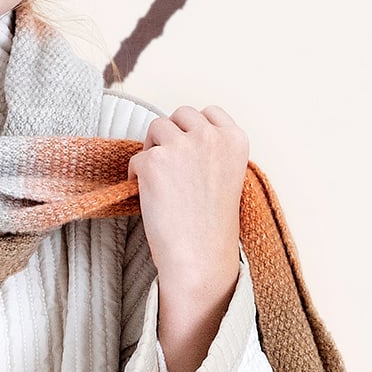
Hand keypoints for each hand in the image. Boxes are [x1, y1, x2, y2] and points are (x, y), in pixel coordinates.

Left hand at [130, 103, 247, 371]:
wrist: (200, 260)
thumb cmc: (212, 228)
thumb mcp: (227, 178)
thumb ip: (212, 152)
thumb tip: (181, 138)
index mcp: (235, 139)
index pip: (209, 111)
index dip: (194, 129)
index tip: (189, 150)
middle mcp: (210, 136)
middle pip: (181, 114)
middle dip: (171, 135)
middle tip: (170, 166)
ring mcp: (181, 146)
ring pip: (156, 127)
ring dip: (153, 149)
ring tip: (159, 181)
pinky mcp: (154, 161)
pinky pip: (137, 156)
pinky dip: (136, 175)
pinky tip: (147, 196)